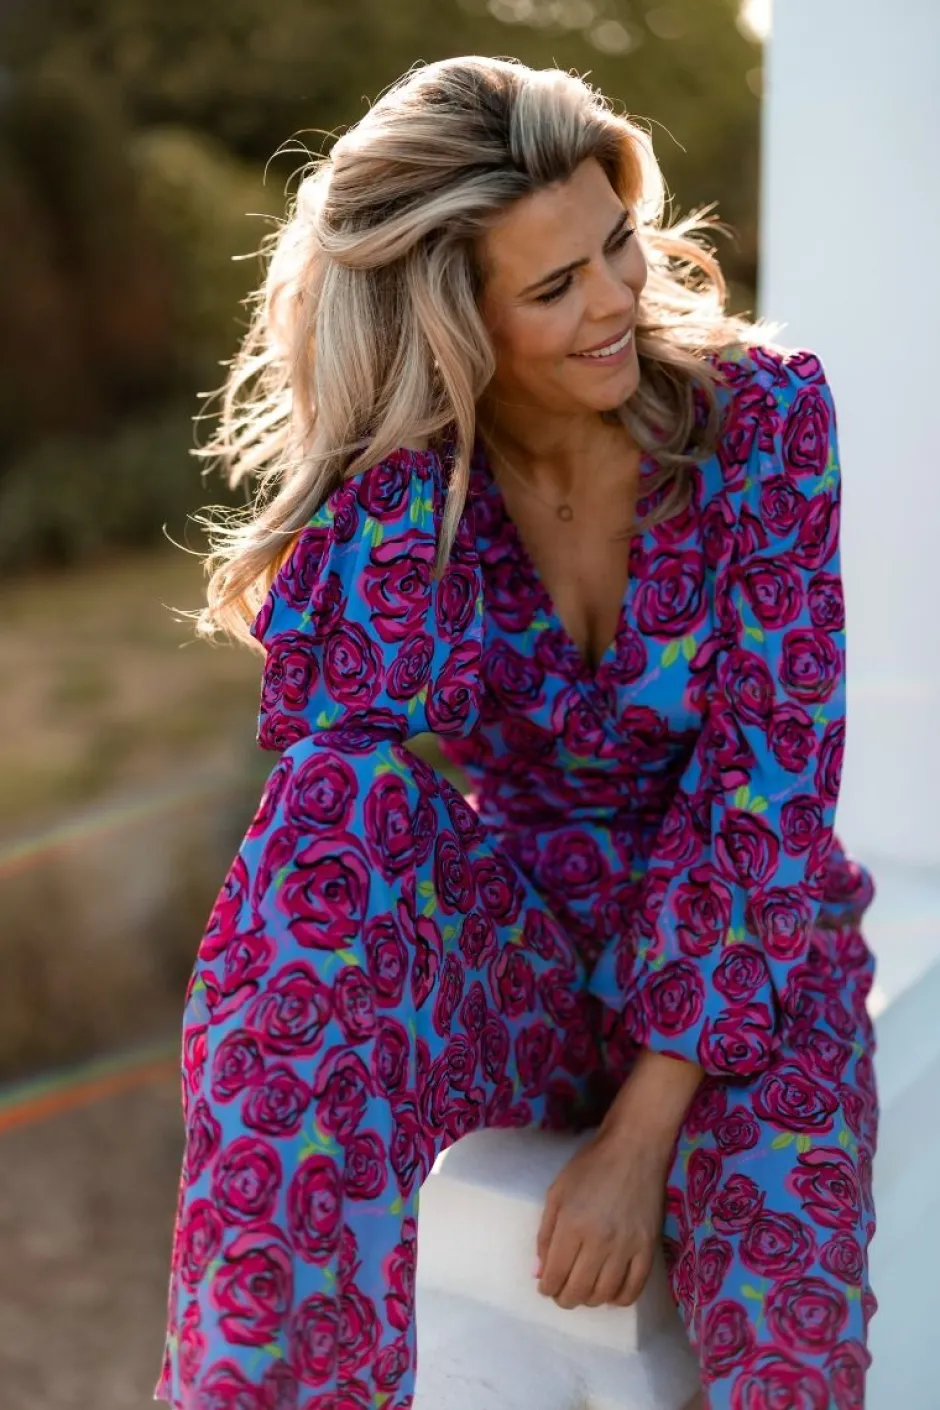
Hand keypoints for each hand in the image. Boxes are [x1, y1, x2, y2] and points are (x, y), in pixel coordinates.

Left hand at [534, 1122, 670, 1310]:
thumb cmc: (590, 1166)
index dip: (547, 1287)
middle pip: (579, 1290)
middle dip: (565, 1298)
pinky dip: (620, 1299)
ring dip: (590, 1300)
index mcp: (572, 1225)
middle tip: (563, 1293)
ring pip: (604, 1294)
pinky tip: (610, 1292)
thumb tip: (540, 1272)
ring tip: (584, 1291)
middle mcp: (599, 1241)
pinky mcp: (648, 1248)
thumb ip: (545, 1234)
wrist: (634, 1148)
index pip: (555, 1275)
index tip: (546, 1286)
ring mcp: (627, 1247)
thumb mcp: (557, 1192)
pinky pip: (634, 1289)